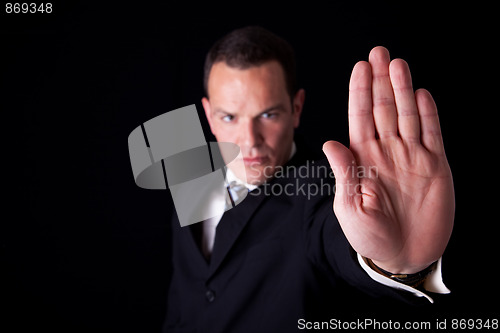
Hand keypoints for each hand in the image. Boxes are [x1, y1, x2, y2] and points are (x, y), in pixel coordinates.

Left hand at [323, 46, 454, 273]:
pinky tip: (422, 94)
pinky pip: (432, 135)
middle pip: (383, 109)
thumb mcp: (350, 207)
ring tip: (398, 65)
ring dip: (403, 90)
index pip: (360, 117)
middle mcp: (386, 151)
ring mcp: (411, 157)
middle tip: (379, 53)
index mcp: (362, 159)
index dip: (360, 92)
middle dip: (380, 81)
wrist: (402, 256)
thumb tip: (330, 142)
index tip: (360, 67)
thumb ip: (344, 174)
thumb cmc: (369, 237)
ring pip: (407, 115)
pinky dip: (428, 114)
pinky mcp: (434, 167)